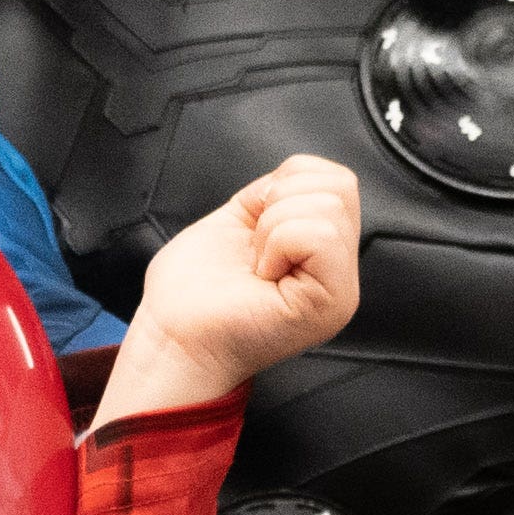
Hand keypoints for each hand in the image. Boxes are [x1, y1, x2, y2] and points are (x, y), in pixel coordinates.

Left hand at [95, 155, 362, 427]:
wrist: (172, 338)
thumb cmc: (192, 293)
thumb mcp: (239, 219)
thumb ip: (274, 195)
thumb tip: (292, 176)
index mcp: (322, 252)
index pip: (335, 178)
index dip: (285, 183)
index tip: (255, 226)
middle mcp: (340, 271)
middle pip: (340, 185)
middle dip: (280, 202)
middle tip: (256, 248)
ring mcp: (342, 290)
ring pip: (329, 207)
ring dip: (275, 226)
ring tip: (258, 265)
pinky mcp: (330, 302)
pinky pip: (320, 235)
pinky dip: (278, 243)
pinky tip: (263, 275)